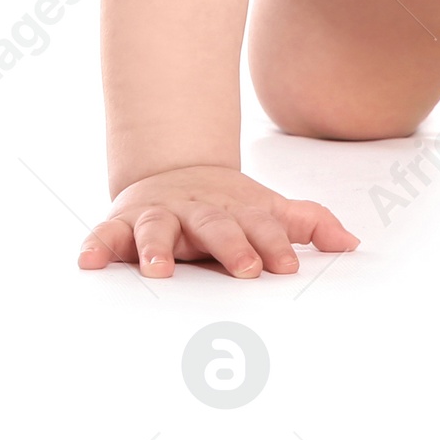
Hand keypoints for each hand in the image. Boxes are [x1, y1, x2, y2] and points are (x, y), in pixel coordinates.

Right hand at [79, 165, 359, 278]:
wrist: (175, 169)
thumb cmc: (228, 206)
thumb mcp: (269, 208)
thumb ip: (309, 223)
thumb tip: (352, 243)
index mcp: (237, 211)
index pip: (261, 226)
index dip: (275, 245)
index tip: (287, 267)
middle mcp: (199, 211)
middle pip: (217, 226)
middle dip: (231, 246)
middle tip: (245, 269)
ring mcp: (162, 215)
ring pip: (158, 227)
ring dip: (158, 247)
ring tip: (159, 270)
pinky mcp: (124, 222)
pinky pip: (107, 234)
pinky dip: (96, 245)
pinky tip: (88, 262)